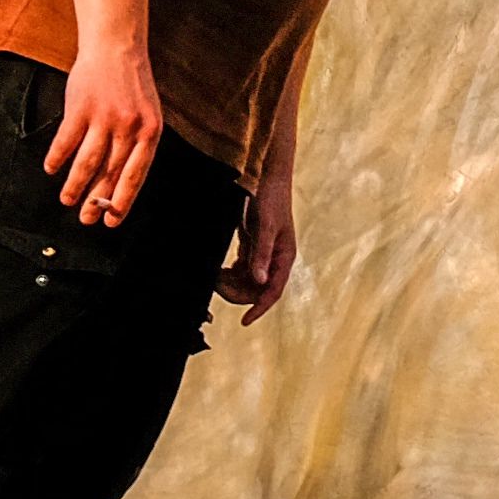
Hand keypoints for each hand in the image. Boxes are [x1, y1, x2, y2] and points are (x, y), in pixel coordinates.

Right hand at [43, 45, 164, 226]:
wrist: (117, 48)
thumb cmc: (131, 87)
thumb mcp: (147, 115)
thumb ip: (137, 146)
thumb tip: (118, 184)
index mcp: (149, 132)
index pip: (136, 175)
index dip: (123, 200)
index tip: (112, 220)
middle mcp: (129, 127)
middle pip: (110, 173)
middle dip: (97, 200)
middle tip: (86, 219)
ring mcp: (104, 117)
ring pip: (87, 161)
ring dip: (75, 185)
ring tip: (67, 200)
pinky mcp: (81, 107)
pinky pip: (66, 139)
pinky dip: (57, 157)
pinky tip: (51, 170)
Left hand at [218, 166, 298, 319]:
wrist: (267, 176)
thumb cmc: (271, 199)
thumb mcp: (266, 226)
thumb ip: (262, 254)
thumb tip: (259, 281)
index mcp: (284, 258)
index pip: (272, 292)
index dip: (259, 309)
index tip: (244, 322)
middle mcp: (275, 260)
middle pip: (257, 290)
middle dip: (237, 291)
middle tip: (217, 282)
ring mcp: (264, 254)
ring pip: (247, 281)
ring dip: (231, 282)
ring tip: (215, 274)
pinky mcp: (254, 246)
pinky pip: (241, 269)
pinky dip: (230, 272)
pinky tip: (220, 267)